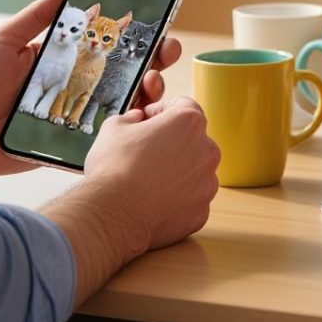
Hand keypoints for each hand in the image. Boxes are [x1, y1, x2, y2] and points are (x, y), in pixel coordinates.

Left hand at [0, 0, 185, 178]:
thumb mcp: (5, 40)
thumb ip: (37, 16)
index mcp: (65, 61)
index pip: (109, 45)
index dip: (137, 37)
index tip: (158, 26)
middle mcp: (76, 88)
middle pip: (127, 75)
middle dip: (154, 63)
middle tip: (164, 54)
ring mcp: (77, 118)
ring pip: (125, 108)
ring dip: (147, 96)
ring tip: (151, 87)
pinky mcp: (71, 147)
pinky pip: (106, 142)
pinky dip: (128, 135)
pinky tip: (140, 123)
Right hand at [83, 97, 221, 248]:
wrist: (114, 215)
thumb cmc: (114, 169)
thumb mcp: (114, 128)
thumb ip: (130, 118)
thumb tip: (136, 120)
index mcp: (188, 123)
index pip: (182, 106)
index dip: (161, 111)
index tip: (147, 121)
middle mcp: (206, 151)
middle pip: (192, 140)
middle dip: (171, 143)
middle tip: (144, 153)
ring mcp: (207, 184)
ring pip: (194, 171)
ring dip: (176, 172)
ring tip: (147, 181)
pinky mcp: (201, 211)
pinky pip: (191, 199)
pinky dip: (176, 199)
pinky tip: (153, 201)